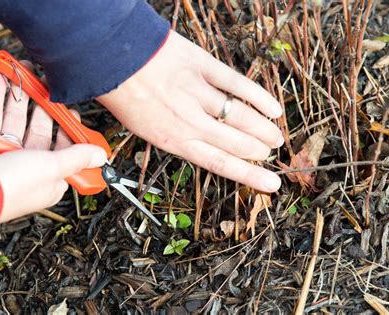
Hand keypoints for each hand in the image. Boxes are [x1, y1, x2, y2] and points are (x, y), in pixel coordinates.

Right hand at [0, 64, 105, 222]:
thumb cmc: (14, 186)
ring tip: (24, 69)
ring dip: (19, 93)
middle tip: (47, 81)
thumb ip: (77, 157)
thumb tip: (101, 157)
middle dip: (43, 103)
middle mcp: (29, 166)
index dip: (69, 129)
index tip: (72, 111)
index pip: (65, 149)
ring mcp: (6, 154)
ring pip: (15, 118)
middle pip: (39, 129)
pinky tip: (0, 76)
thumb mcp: (54, 167)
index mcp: (50, 177)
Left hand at [98, 31, 283, 192]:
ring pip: (241, 117)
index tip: (271, 184)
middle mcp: (189, 121)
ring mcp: (197, 93)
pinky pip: (237, 84)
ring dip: (263, 129)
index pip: (220, 163)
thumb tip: (198, 144)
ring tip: (276, 137)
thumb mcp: (141, 128)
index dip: (249, 175)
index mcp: (173, 140)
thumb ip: (173, 136)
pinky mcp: (202, 67)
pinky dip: (258, 97)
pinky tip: (273, 108)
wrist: (112, 57)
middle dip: (258, 151)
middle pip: (236, 142)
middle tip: (270, 153)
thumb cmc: (123, 94)